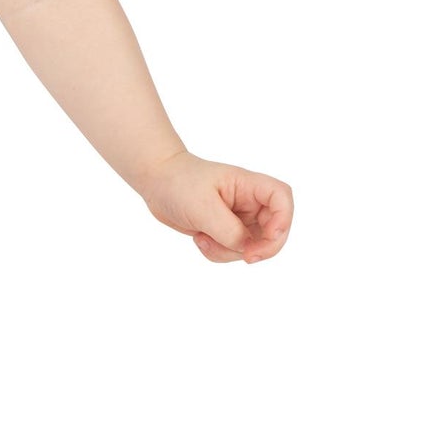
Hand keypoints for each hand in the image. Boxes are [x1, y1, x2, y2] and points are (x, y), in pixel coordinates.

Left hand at [138, 150, 292, 263]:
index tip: (269, 235)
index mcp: (247, 185)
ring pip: (252, 247)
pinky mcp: (226, 231)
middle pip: (275, 230)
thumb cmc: (178, 183)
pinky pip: (233, 252)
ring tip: (203, 238)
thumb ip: (229, 230)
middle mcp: (248, 202)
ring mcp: (239, 218)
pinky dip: (218, 253)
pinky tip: (199, 239)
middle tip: (245, 257)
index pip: (281, 198)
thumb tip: (248, 249)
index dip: (283, 219)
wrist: (156, 182)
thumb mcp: (202, 207)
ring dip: (229, 251)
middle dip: (260, 248)